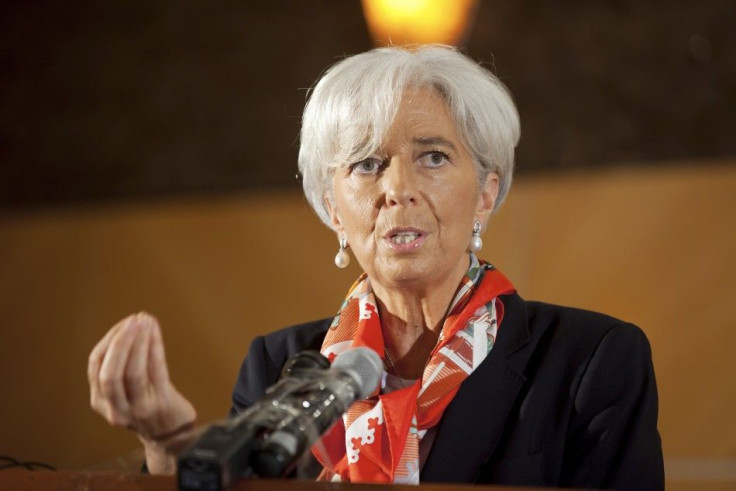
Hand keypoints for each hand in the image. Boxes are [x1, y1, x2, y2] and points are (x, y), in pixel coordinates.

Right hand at [88, 312, 196, 473]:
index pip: (96, 366)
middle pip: (110, 372)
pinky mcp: (161, 403)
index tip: (123, 323)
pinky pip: (156, 370)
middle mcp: (116, 408)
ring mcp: (139, 408)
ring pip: (133, 372)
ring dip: (139, 342)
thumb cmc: (146, 405)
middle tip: (132, 320)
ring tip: (145, 321)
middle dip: (120, 342)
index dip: (108, 341)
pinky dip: (154, 347)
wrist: (170, 436)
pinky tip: (155, 333)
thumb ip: (117, 369)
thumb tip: (126, 328)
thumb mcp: (122, 393)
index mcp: (100, 402)